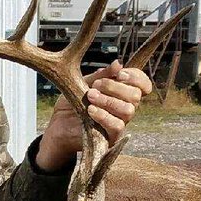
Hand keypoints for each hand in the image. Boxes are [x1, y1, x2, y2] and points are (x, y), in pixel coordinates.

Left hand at [36, 60, 152, 172]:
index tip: (119, 74)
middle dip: (115, 87)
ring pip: (128, 110)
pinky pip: (117, 125)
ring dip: (108, 101)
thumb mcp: (84, 83)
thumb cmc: (74, 101)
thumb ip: (101, 75)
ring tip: (90, 97)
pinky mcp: (112, 137)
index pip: (142, 84)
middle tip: (95, 87)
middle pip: (136, 95)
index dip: (136, 77)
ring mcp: (120, 122)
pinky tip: (90, 110)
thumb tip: (118, 64)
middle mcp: (125, 107)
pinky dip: (104, 115)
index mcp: (122, 92)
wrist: (58, 123)